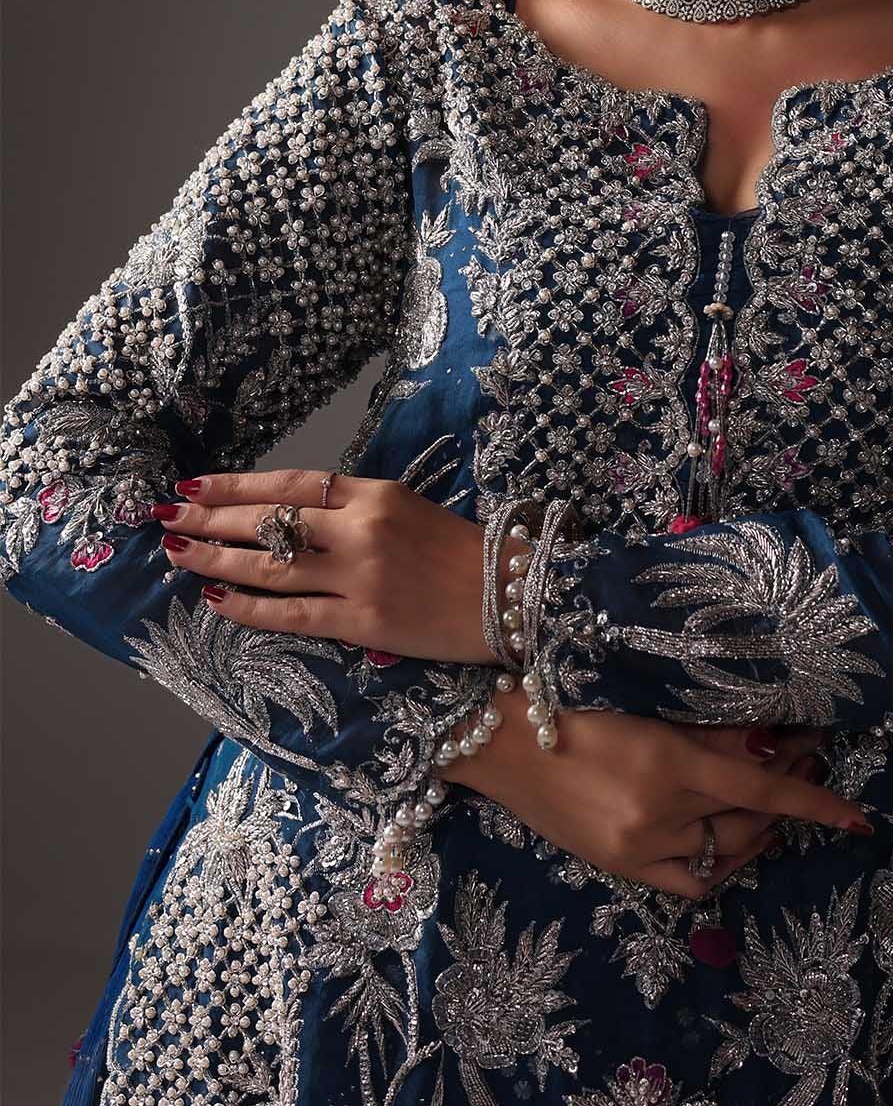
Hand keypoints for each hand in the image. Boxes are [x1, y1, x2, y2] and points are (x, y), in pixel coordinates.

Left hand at [151, 468, 499, 664]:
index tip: (193, 486)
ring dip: (216, 561)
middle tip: (167, 519)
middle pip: (268, 522)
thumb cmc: (458, 552)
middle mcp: (362, 529)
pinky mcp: (364, 622)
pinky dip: (251, 608)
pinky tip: (219, 601)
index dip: (235, 486)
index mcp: (374, 492)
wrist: (511, 597)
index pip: (289, 483)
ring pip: (270, 567)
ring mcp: (361, 576)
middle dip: (210, 521)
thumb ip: (350, 507)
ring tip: (178, 554)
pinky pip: (293, 614)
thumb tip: (283, 513)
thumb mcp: (405, 508)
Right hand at [449, 685, 866, 899]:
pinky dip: (718, 862)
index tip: (858, 819)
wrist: (496, 740)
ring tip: (768, 803)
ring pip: (725, 853)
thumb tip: (771, 741)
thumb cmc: (570, 700)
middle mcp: (659, 816)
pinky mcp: (619, 867)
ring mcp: (638, 849)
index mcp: (668, 764)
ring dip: (756, 830)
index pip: (763, 788)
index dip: (815, 802)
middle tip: (803, 765)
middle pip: (749, 820)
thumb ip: (709, 728)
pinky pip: (689, 880)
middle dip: (786, 797)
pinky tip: (727, 839)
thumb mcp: (648, 704)